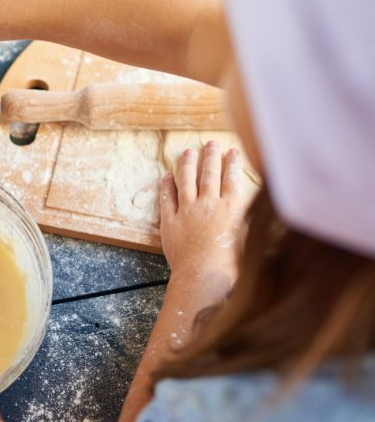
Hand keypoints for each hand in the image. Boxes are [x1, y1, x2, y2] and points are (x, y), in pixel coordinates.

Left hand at [160, 141, 245, 282]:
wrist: (202, 277)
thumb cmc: (229, 266)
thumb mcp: (246, 239)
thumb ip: (247, 219)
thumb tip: (254, 205)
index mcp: (231, 209)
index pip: (232, 178)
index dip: (232, 162)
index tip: (232, 150)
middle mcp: (208, 205)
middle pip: (209, 174)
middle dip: (211, 156)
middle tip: (211, 143)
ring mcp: (187, 211)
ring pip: (186, 180)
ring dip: (187, 164)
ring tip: (188, 152)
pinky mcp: (170, 221)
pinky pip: (167, 198)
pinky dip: (167, 185)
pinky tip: (167, 176)